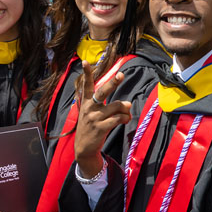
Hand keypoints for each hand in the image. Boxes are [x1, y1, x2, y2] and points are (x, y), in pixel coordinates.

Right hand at [74, 61, 130, 177]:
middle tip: (121, 74)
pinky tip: (126, 120)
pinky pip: (118, 118)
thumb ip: (110, 107)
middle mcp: (89, 108)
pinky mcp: (100, 128)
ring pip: (116, 106)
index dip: (86, 74)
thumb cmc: (92, 127)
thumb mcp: (93, 115)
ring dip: (125, 108)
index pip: (86, 86)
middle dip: (113, 83)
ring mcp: (94, 118)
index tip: (85, 62)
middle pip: (102, 92)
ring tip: (127, 113)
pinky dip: (125, 118)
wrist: (84, 149)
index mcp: (86, 102)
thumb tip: (127, 105)